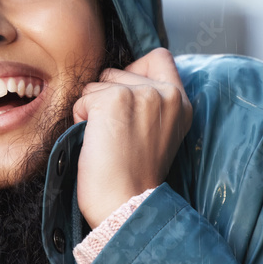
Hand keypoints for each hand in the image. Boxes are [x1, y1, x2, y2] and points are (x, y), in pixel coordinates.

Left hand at [72, 48, 191, 227]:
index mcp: (181, 102)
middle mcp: (166, 94)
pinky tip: (96, 143)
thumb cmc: (135, 178)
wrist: (126, 206)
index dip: (136, 70)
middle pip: (119, 70)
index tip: (129, 98)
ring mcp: (140, 95)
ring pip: (97, 83)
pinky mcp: (113, 101)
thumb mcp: (160, 133)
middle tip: (118, 134)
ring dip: (93, 109)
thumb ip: (152, 104)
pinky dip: (80, 120)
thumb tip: (119, 79)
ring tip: (108, 141)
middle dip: (108, 96)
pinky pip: (82, 99)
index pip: (160, 57)